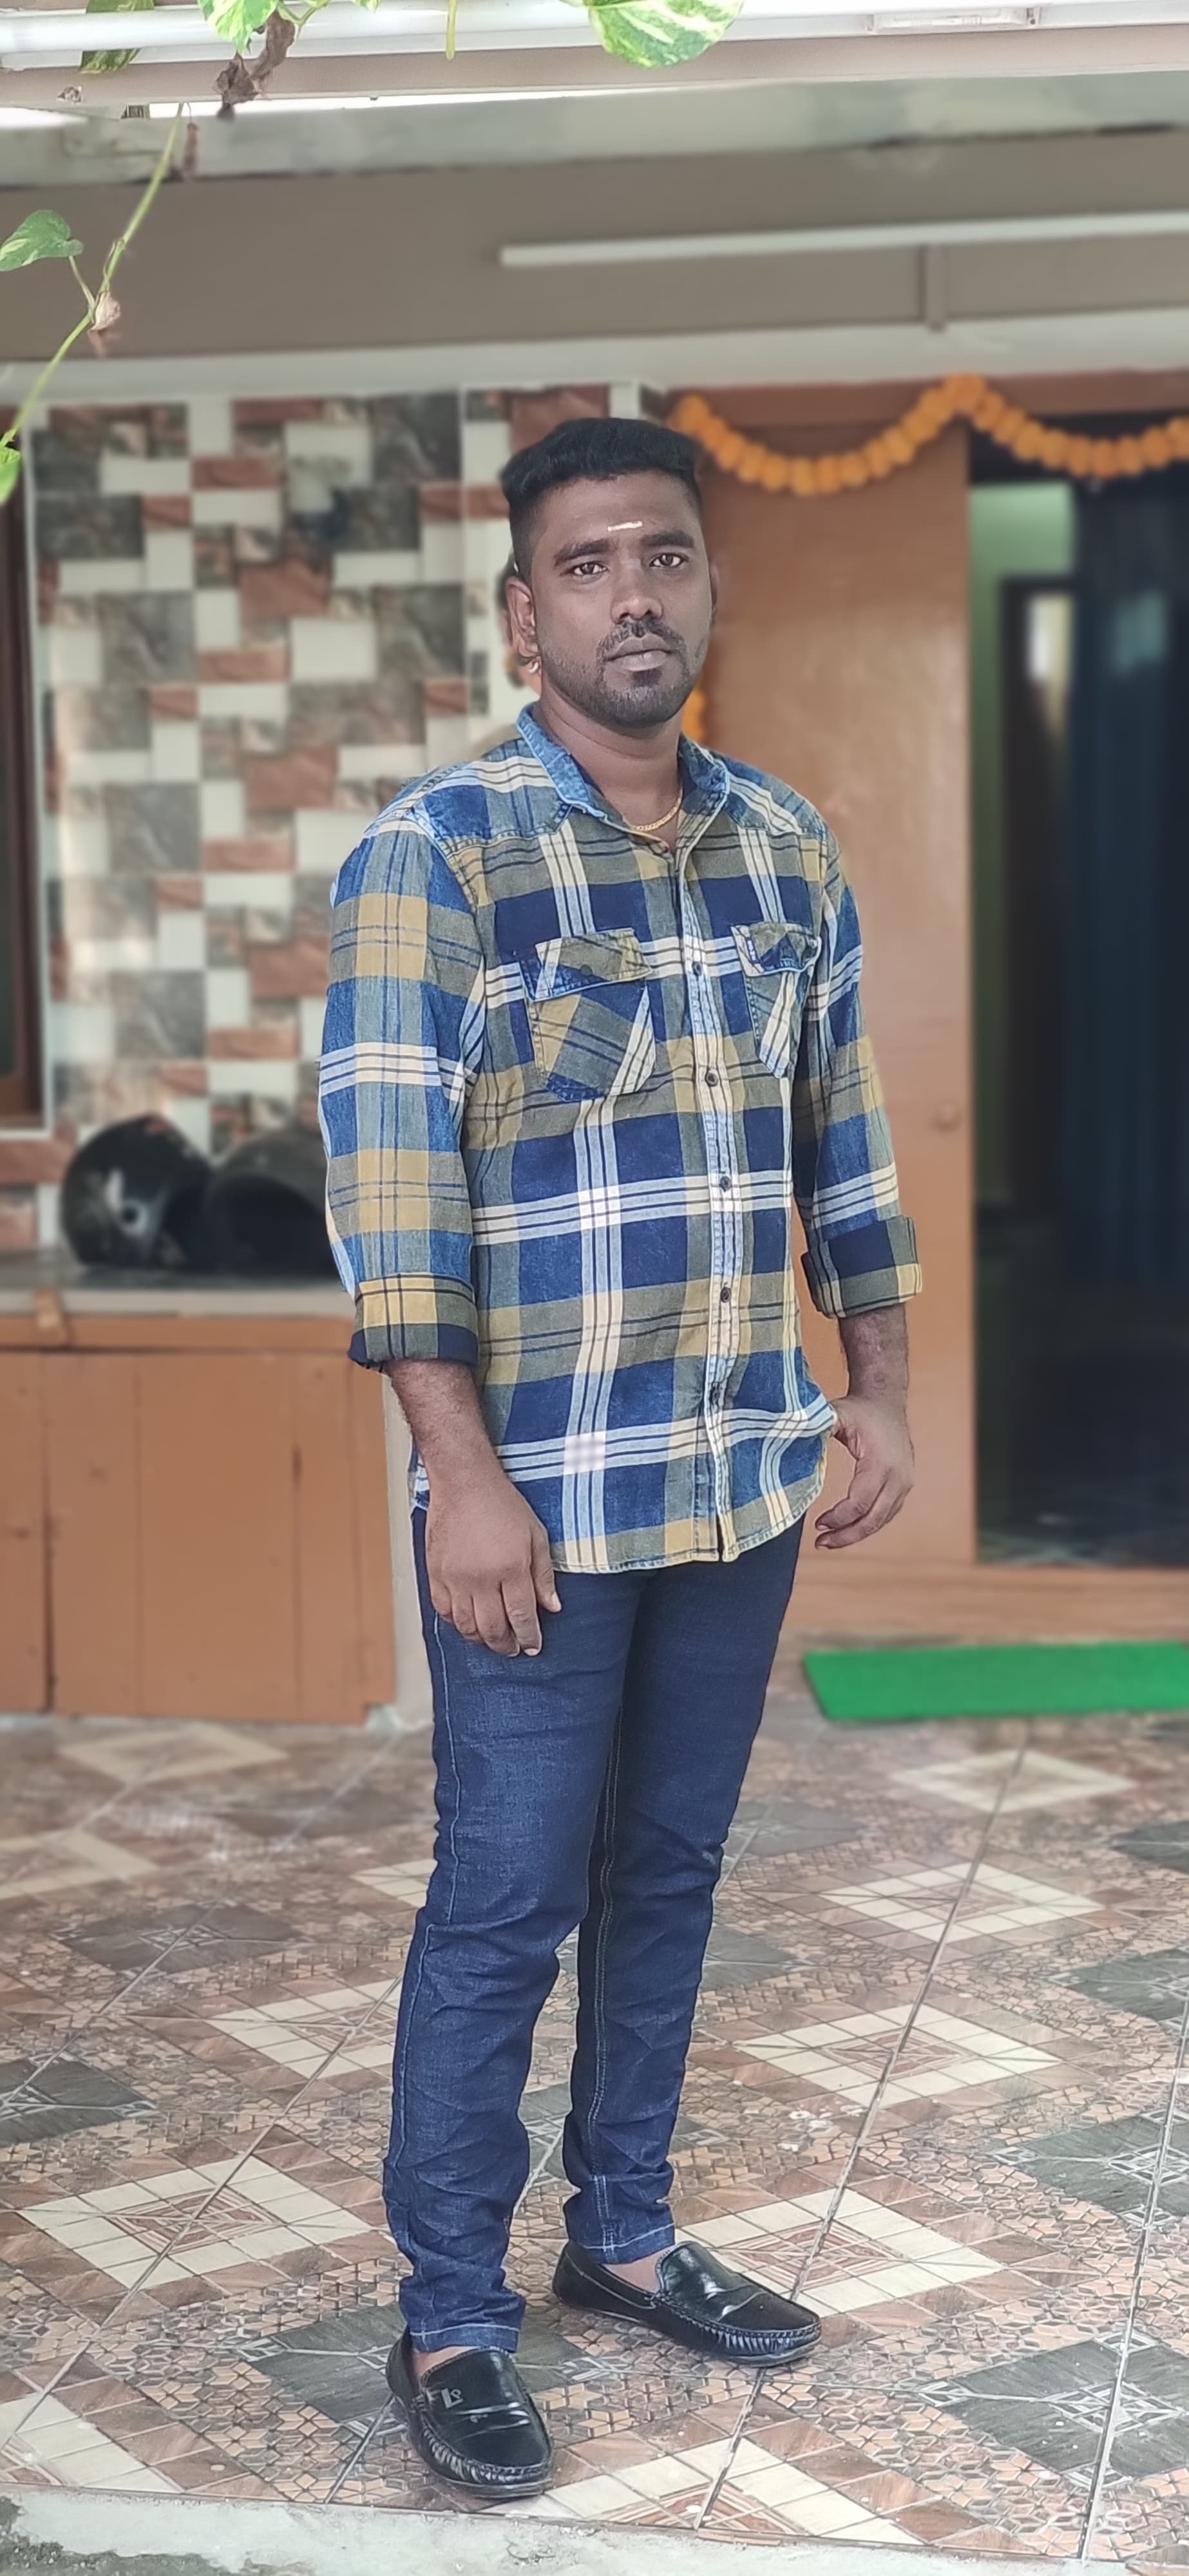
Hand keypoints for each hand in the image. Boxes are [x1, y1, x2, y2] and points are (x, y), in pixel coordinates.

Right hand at [425, 1462, 560, 1654]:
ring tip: (492, 1639)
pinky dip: (456, 1622)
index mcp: (511, 1568)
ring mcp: (455, 1578)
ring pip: (466, 1626)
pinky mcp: (435, 1573)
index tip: (533, 1646)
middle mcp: (481, 1578)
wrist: (464, 1483)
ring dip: (481, 1638)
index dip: (529, 1636)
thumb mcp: (536, 1535)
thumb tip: (552, 1607)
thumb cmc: (502, 1504)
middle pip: (493, 1628)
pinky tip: (467, 1622)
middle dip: (506, 1645)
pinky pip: (443, 1611)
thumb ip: (544, 1575)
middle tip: (513, 1648)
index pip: (522, 1616)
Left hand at [815, 1396, 913, 1549]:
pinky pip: (886, 1514)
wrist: (887, 1401)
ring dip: (855, 1534)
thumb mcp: (838, 1413)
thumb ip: (817, 1426)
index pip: (859, 1503)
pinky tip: (848, 1529)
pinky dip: (867, 1525)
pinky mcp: (904, 1486)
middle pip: (873, 1520)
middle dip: (846, 1536)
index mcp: (882, 1463)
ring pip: (881, 1521)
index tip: (817, 1524)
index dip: (838, 1519)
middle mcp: (899, 1477)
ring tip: (830, 1541)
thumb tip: (791, 1436)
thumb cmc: (861, 1410)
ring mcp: (904, 1483)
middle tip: (821, 1543)